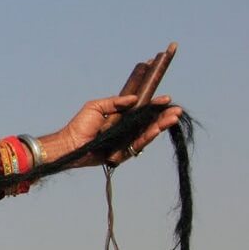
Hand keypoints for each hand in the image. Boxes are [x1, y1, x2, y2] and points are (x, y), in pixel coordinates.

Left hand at [38, 93, 183, 168]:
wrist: (71, 144)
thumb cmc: (80, 125)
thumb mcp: (96, 106)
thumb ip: (114, 101)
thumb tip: (134, 98)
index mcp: (122, 116)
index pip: (142, 109)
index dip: (154, 104)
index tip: (166, 98)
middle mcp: (127, 128)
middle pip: (149, 121)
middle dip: (163, 115)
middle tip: (176, 110)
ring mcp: (126, 140)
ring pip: (148, 132)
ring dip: (161, 124)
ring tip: (173, 117)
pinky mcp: (124, 152)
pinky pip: (139, 143)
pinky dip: (149, 136)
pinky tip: (158, 128)